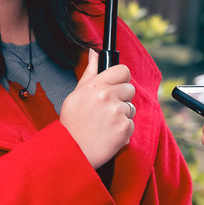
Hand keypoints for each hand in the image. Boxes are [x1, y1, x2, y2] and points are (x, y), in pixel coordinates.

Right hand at [60, 50, 135, 168]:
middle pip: (130, 89)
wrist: (72, 151)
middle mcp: (108, 96)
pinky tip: (109, 134)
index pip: (123, 70)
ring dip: (122, 115)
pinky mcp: (125, 129)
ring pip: (131, 108)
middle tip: (107, 109)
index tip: (117, 85)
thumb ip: (89, 72)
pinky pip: (131, 124)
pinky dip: (123, 130)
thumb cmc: (72, 123)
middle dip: (122, 98)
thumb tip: (94, 53)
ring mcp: (118, 113)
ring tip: (105, 124)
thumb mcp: (76, 94)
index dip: (121, 78)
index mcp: (96, 85)